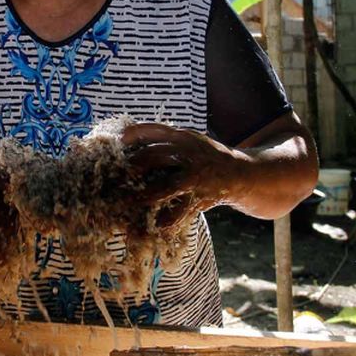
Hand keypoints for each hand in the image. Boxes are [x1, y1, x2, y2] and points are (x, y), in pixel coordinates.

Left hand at [121, 123, 240, 227]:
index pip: (152, 130)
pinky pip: (182, 209)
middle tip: (117, 176)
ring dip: (147, 195)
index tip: (115, 143)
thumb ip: (166, 140)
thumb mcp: (189, 141)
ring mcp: (196, 174)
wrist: (240, 173)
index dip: (131, 136)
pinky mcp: (201, 195)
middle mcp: (189, 152)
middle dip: (133, 166)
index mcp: (182, 137)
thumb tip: (129, 140)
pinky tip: (158, 224)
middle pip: (154, 156)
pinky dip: (168, 219)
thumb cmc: (205, 157)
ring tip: (132, 201)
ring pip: (167, 185)